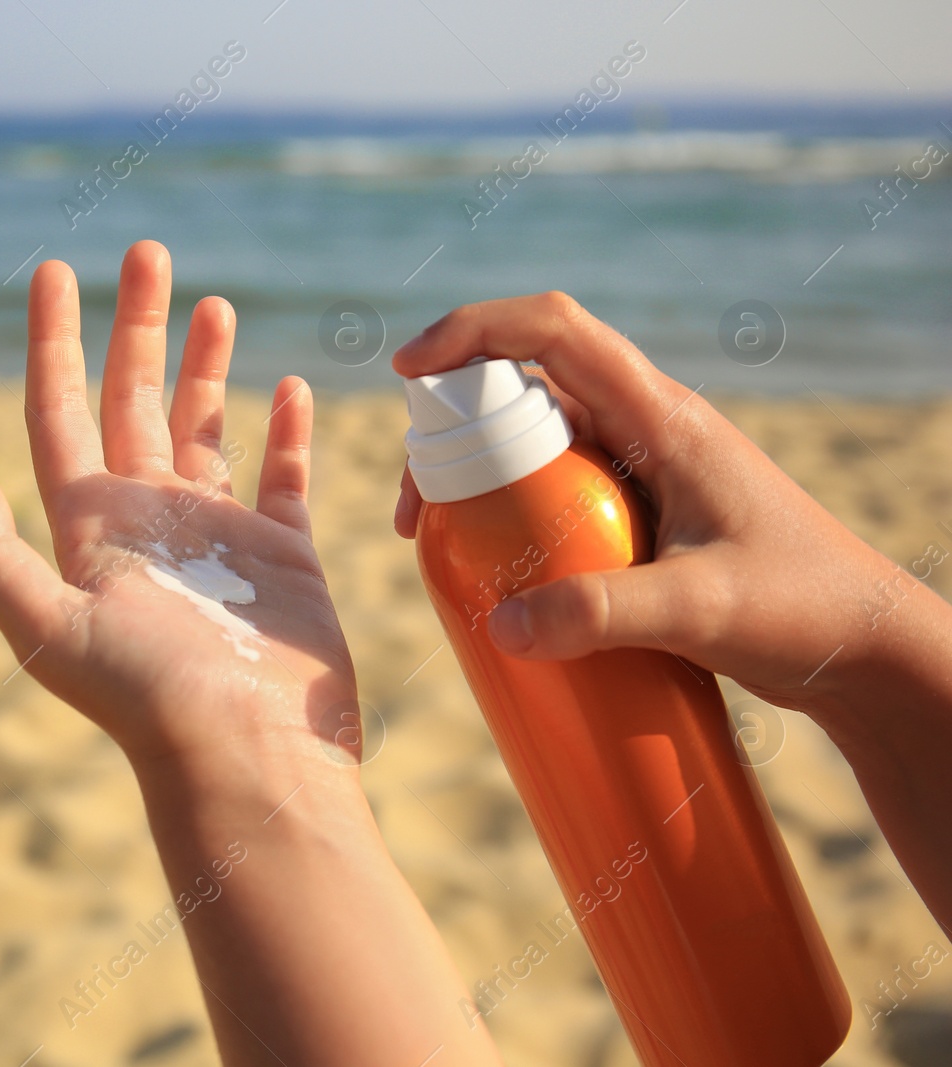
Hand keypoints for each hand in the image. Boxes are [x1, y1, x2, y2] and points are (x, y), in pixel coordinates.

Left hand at [0, 241, 356, 774]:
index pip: (59, 411)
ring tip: (214, 301)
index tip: (53, 269)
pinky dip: (285, 430)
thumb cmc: (146, 699)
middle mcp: (147, 520)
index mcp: (88, 527)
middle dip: (136, 326)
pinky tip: (285, 385)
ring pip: (205, 428)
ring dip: (206, 365)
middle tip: (146, 251)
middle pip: (133, 401)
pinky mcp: (282, 555)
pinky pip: (282, 476)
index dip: (52, 340)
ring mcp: (217, 535)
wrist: (246, 757)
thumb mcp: (46, 627)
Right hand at [390, 292, 951, 730]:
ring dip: (475, 472)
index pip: (557, 332)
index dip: (474, 331)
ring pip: (536, 440)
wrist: (864, 647)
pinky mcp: (641, 515)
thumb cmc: (806, 610)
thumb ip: (603, 614)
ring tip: (436, 537)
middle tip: (416, 505)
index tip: (408, 367)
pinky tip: (493, 569)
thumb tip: (501, 624)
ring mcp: (643, 471)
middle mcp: (648, 428)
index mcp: (665, 417)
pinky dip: (509, 513)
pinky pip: (555, 492)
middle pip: (528, 384)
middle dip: (453, 423)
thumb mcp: (701, 609)